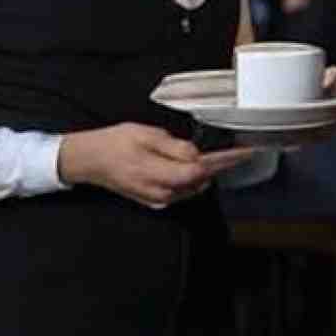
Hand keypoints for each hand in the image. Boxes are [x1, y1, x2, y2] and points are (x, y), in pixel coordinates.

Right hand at [57, 123, 256, 207]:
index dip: (226, 163)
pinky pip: (181, 191)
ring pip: (192, 187)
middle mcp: (162, 193)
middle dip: (216, 166)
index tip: (246, 153)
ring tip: (206, 155)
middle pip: (200, 181)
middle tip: (230, 150)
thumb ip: (175, 148)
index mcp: (159, 175)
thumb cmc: (115, 143)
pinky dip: (189, 179)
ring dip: (202, 172)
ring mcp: (158, 200)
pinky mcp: (155, 200)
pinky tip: (187, 165)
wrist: (90, 160)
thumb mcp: (147, 135)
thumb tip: (197, 156)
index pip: (201, 172)